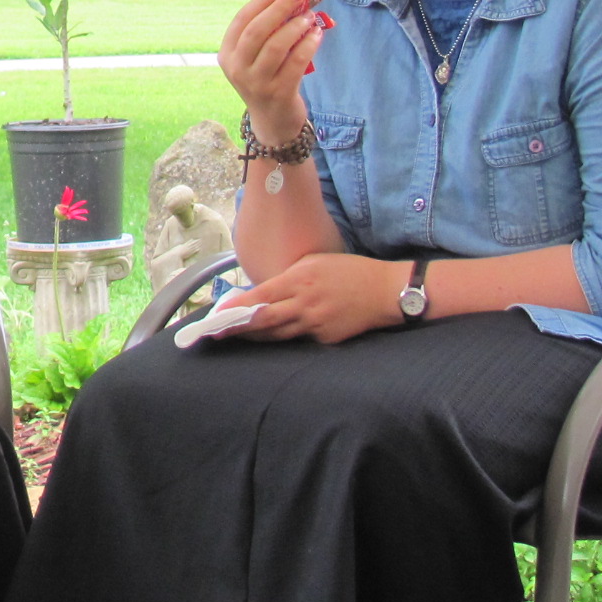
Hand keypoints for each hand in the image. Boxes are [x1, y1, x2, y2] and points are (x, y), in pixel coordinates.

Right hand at [219, 0, 327, 145]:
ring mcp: (257, 83)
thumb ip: (267, 32)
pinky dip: (308, 45)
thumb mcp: (256, 57)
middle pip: (257, 30)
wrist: (273, 120)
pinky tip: (317, 34)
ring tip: (310, 16)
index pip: (242, 20)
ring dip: (295, 26)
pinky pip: (296, 62)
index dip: (262, 0)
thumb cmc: (267, 78)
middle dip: (279, 9)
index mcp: (227, 54)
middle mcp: (237, 69)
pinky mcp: (279, 93)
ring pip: (276, 46)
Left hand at [226, 252, 405, 343]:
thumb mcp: (314, 262)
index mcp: (300, 281)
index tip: (217, 314)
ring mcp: (317, 325)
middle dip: (237, 328)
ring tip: (235, 336)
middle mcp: (305, 305)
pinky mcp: (327, 339)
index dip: (237, 308)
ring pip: (278, 335)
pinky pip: (300, 339)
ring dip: (255, 337)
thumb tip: (262, 293)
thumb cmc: (348, 271)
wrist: (385, 291)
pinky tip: (270, 337)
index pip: (261, 297)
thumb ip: (288, 278)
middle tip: (216, 333)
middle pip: (264, 321)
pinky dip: (284, 337)